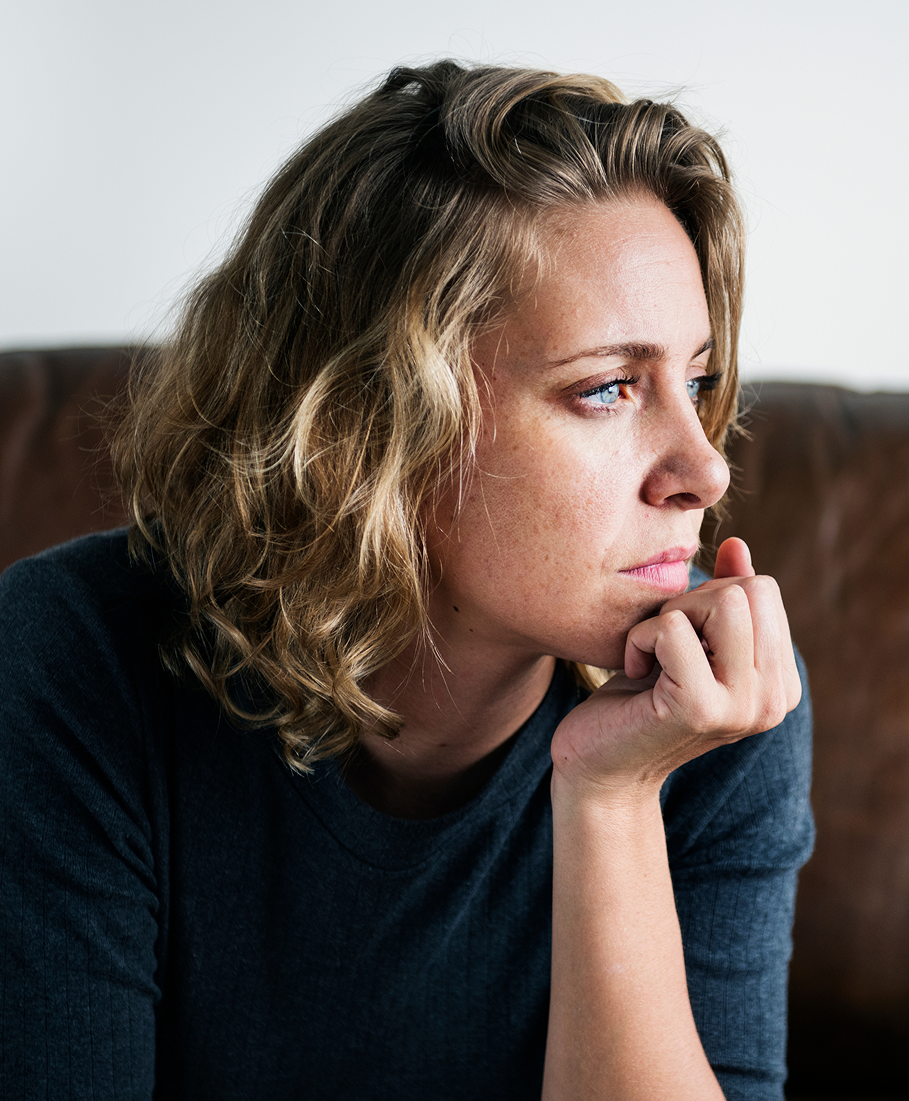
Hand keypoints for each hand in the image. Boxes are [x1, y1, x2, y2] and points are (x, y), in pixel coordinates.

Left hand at [551, 538, 800, 798]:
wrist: (600, 767)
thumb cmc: (638, 700)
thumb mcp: (687, 642)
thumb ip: (721, 598)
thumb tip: (736, 545)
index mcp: (780, 683)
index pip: (763, 589)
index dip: (708, 597)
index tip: (681, 640)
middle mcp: (774, 699)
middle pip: (748, 589)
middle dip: (692, 602)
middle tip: (662, 646)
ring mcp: (742, 707)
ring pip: (721, 601)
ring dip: (669, 617)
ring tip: (652, 656)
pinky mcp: (699, 709)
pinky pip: (673, 628)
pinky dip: (640, 638)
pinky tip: (633, 672)